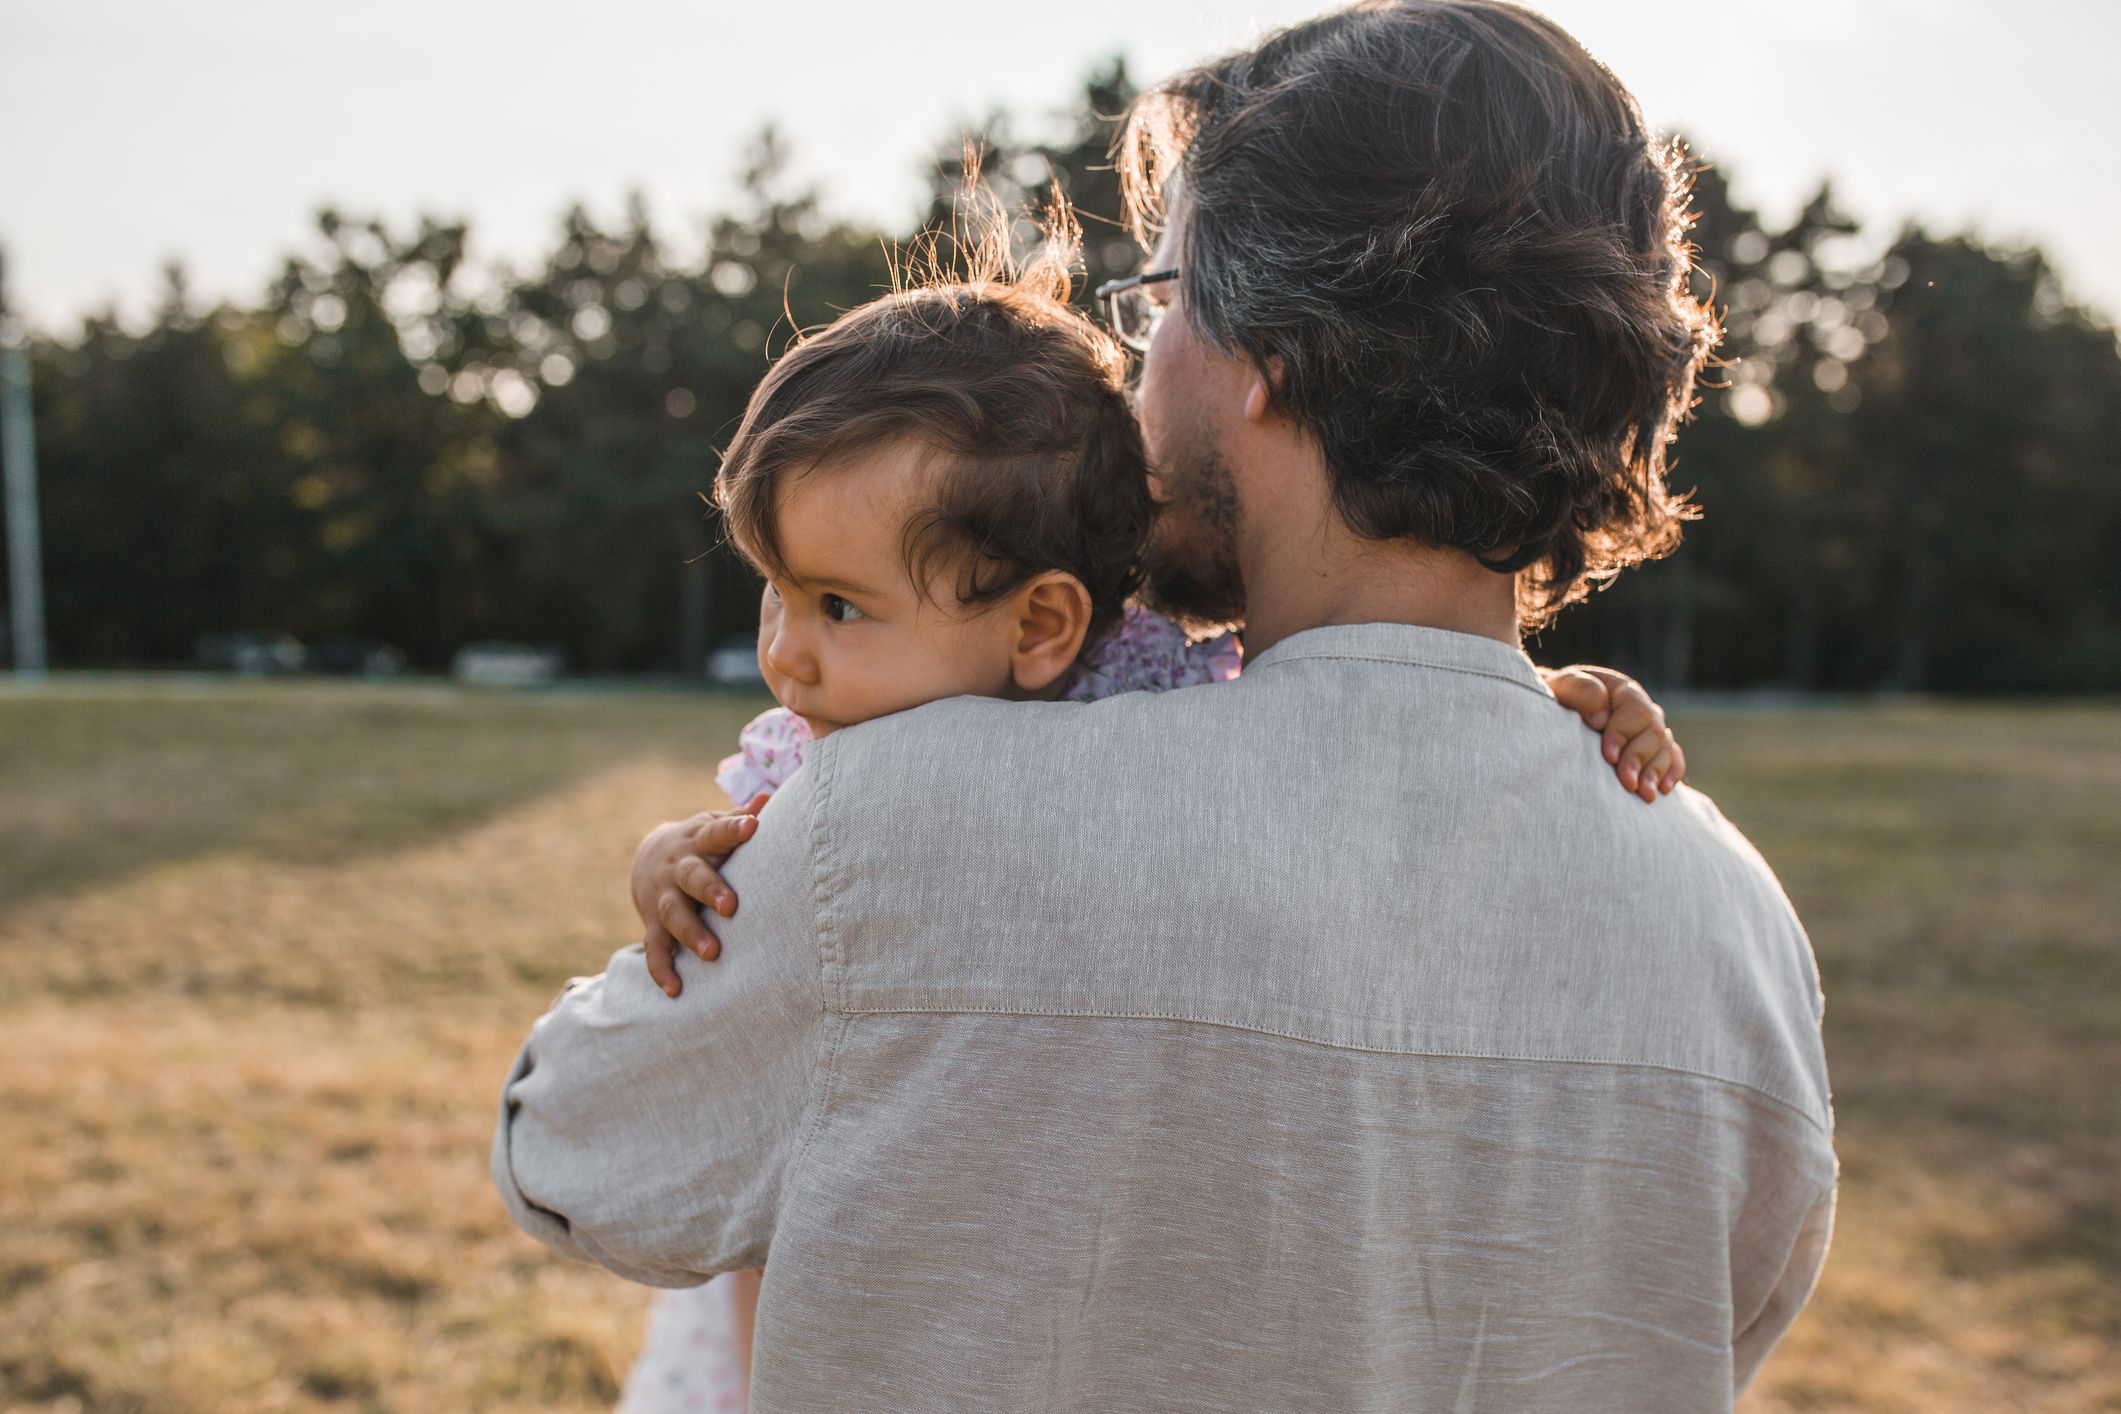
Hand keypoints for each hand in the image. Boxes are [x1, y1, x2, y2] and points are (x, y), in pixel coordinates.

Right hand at [630, 793, 768, 996]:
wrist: (648, 857)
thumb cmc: (702, 843)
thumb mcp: (715, 826)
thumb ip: (740, 818)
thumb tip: (767, 799)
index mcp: (699, 841)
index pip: (716, 833)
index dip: (734, 829)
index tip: (753, 826)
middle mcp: (678, 868)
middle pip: (691, 876)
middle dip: (710, 890)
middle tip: (731, 907)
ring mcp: (663, 896)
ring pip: (673, 914)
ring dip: (691, 933)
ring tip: (712, 954)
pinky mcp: (652, 923)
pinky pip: (654, 948)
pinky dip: (662, 969)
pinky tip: (676, 990)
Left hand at [1542, 665, 1686, 803]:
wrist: (1553, 714)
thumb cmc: (1555, 700)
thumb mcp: (1560, 687)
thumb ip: (1580, 690)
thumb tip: (1602, 718)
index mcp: (1621, 689)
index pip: (1635, 710)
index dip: (1623, 734)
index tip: (1608, 756)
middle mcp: (1640, 708)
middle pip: (1654, 732)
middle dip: (1640, 759)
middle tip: (1627, 783)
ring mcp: (1648, 730)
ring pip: (1665, 748)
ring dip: (1656, 772)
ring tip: (1645, 795)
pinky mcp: (1652, 750)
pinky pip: (1672, 759)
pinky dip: (1671, 773)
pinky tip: (1663, 790)